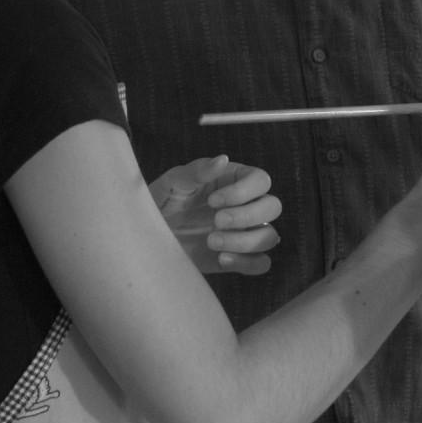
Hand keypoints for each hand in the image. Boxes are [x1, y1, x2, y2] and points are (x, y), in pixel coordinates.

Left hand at [149, 155, 281, 274]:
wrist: (148, 239)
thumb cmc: (161, 202)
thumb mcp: (174, 183)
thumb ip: (198, 171)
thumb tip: (223, 159)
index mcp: (233, 180)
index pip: (261, 180)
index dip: (243, 191)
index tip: (212, 201)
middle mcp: (244, 204)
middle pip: (273, 207)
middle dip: (246, 216)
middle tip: (215, 222)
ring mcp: (243, 232)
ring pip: (270, 236)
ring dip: (245, 241)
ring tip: (211, 242)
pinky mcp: (237, 257)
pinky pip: (261, 263)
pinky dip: (248, 263)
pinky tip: (221, 258)